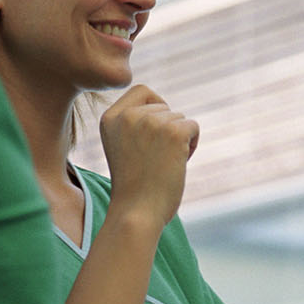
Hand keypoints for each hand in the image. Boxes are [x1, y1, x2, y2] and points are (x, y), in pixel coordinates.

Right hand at [99, 83, 199, 230]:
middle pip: (164, 106)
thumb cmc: (133, 186)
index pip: (141, 90)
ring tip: (162, 164)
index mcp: (110, 117)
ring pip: (180, 117)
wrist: (136, 214)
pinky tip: (177, 163)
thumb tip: (161, 106)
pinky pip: (193, 126)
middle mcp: (129, 115)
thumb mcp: (122, 146)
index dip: (155, 107)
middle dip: (167, 129)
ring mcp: (151, 122)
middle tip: (155, 158)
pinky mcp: (174, 131)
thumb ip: (134, 123)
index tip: (152, 132)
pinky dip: (192, 145)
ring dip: (178, 140)